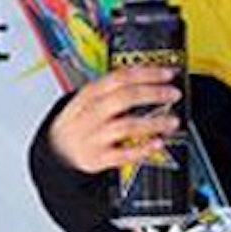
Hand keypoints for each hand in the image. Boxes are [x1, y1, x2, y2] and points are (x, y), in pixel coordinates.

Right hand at [48, 66, 181, 173]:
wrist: (56, 149)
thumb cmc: (83, 118)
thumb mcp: (92, 97)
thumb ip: (119, 87)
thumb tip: (158, 79)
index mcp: (91, 93)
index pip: (121, 77)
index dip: (148, 73)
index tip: (169, 73)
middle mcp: (91, 113)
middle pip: (125, 98)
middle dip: (154, 94)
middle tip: (174, 94)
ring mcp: (93, 136)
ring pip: (126, 126)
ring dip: (153, 123)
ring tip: (173, 121)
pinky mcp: (96, 159)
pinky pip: (122, 154)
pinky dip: (142, 149)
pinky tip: (157, 144)